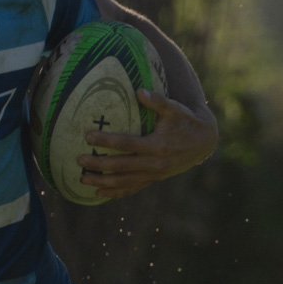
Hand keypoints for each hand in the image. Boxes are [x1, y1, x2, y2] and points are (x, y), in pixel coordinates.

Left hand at [76, 87, 218, 199]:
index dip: (106, 140)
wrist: (203, 142)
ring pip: (124, 181)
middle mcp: (155, 163)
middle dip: (98, 164)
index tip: (88, 136)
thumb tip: (139, 90)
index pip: (127, 144)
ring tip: (83, 180)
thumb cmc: (186, 121)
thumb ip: (157, 100)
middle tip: (79, 160)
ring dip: (102, 182)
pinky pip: (132, 188)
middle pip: (121, 166)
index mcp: (157, 145)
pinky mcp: (154, 179)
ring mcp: (154, 174)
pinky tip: (100, 193)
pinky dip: (116, 192)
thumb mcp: (174, 108)